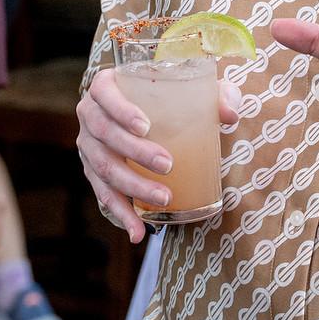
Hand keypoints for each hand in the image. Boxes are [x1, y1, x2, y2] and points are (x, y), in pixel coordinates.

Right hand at [76, 71, 242, 244]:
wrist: (145, 112)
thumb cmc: (169, 97)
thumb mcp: (193, 89)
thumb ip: (216, 95)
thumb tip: (230, 114)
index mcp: (106, 86)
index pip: (105, 94)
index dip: (121, 110)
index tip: (146, 127)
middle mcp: (89, 115)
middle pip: (105, 134)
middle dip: (135, 153)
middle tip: (168, 165)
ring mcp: (88, 145)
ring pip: (103, 168)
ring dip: (132, 186)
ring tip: (164, 198)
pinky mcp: (93, 172)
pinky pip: (103, 194)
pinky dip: (122, 214)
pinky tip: (138, 232)